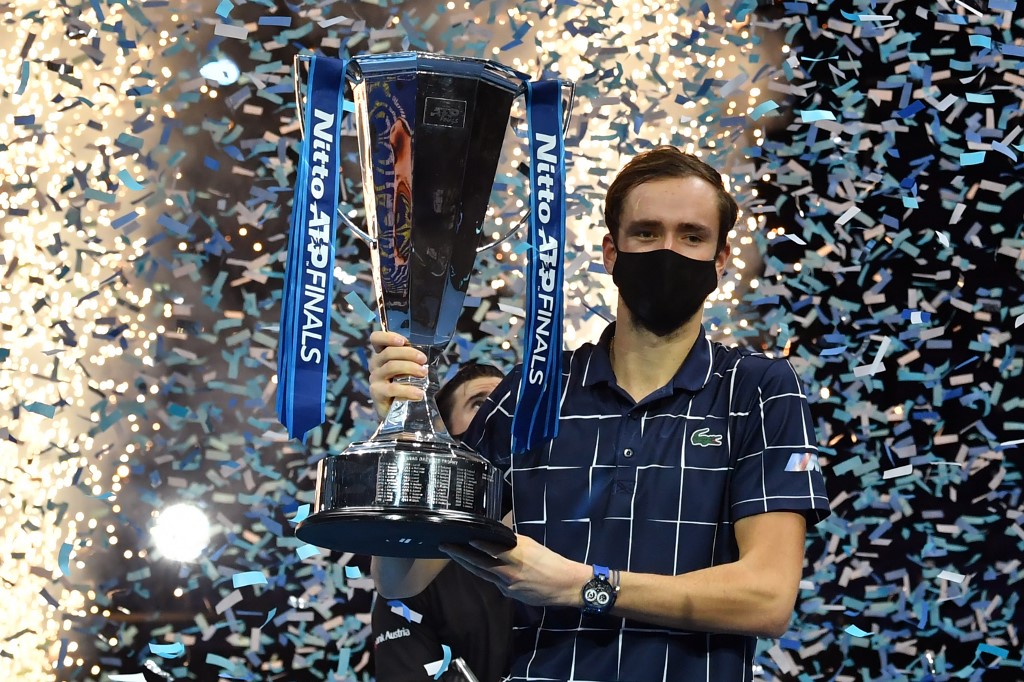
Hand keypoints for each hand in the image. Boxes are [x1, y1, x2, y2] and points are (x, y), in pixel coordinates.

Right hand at [368, 330, 426, 419]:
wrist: (395, 410)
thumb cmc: (404, 384)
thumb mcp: (407, 369)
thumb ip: (412, 359)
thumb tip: (429, 353)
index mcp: (382, 355)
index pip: (376, 339)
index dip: (387, 337)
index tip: (403, 341)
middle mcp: (375, 364)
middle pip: (388, 352)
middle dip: (409, 353)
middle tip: (424, 360)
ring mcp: (375, 379)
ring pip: (391, 367)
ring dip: (410, 368)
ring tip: (424, 373)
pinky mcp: (377, 393)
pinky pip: (393, 389)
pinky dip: (408, 390)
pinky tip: (419, 394)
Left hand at [440, 534, 589, 607]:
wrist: (565, 585)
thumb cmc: (550, 560)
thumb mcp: (532, 545)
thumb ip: (512, 542)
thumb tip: (495, 536)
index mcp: (517, 556)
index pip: (492, 550)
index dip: (476, 546)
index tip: (462, 539)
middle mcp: (509, 572)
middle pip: (480, 563)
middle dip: (461, 555)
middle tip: (445, 546)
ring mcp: (508, 585)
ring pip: (483, 573)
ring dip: (467, 564)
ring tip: (454, 555)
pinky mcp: (510, 594)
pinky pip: (494, 582)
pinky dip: (484, 573)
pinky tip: (476, 567)